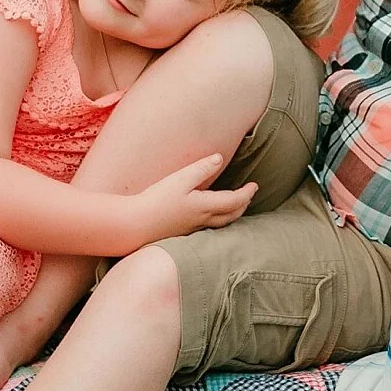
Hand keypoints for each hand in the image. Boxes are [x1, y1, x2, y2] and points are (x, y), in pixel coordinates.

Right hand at [131, 154, 257, 243]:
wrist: (135, 225)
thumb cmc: (156, 201)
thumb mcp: (179, 180)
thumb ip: (201, 169)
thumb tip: (219, 158)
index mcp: (205, 206)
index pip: (235, 201)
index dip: (247, 193)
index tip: (255, 185)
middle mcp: (202, 220)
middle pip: (232, 215)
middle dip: (243, 204)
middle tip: (249, 194)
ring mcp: (193, 228)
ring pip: (221, 223)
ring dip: (233, 214)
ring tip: (236, 205)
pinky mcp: (183, 232)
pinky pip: (209, 227)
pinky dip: (219, 220)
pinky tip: (211, 215)